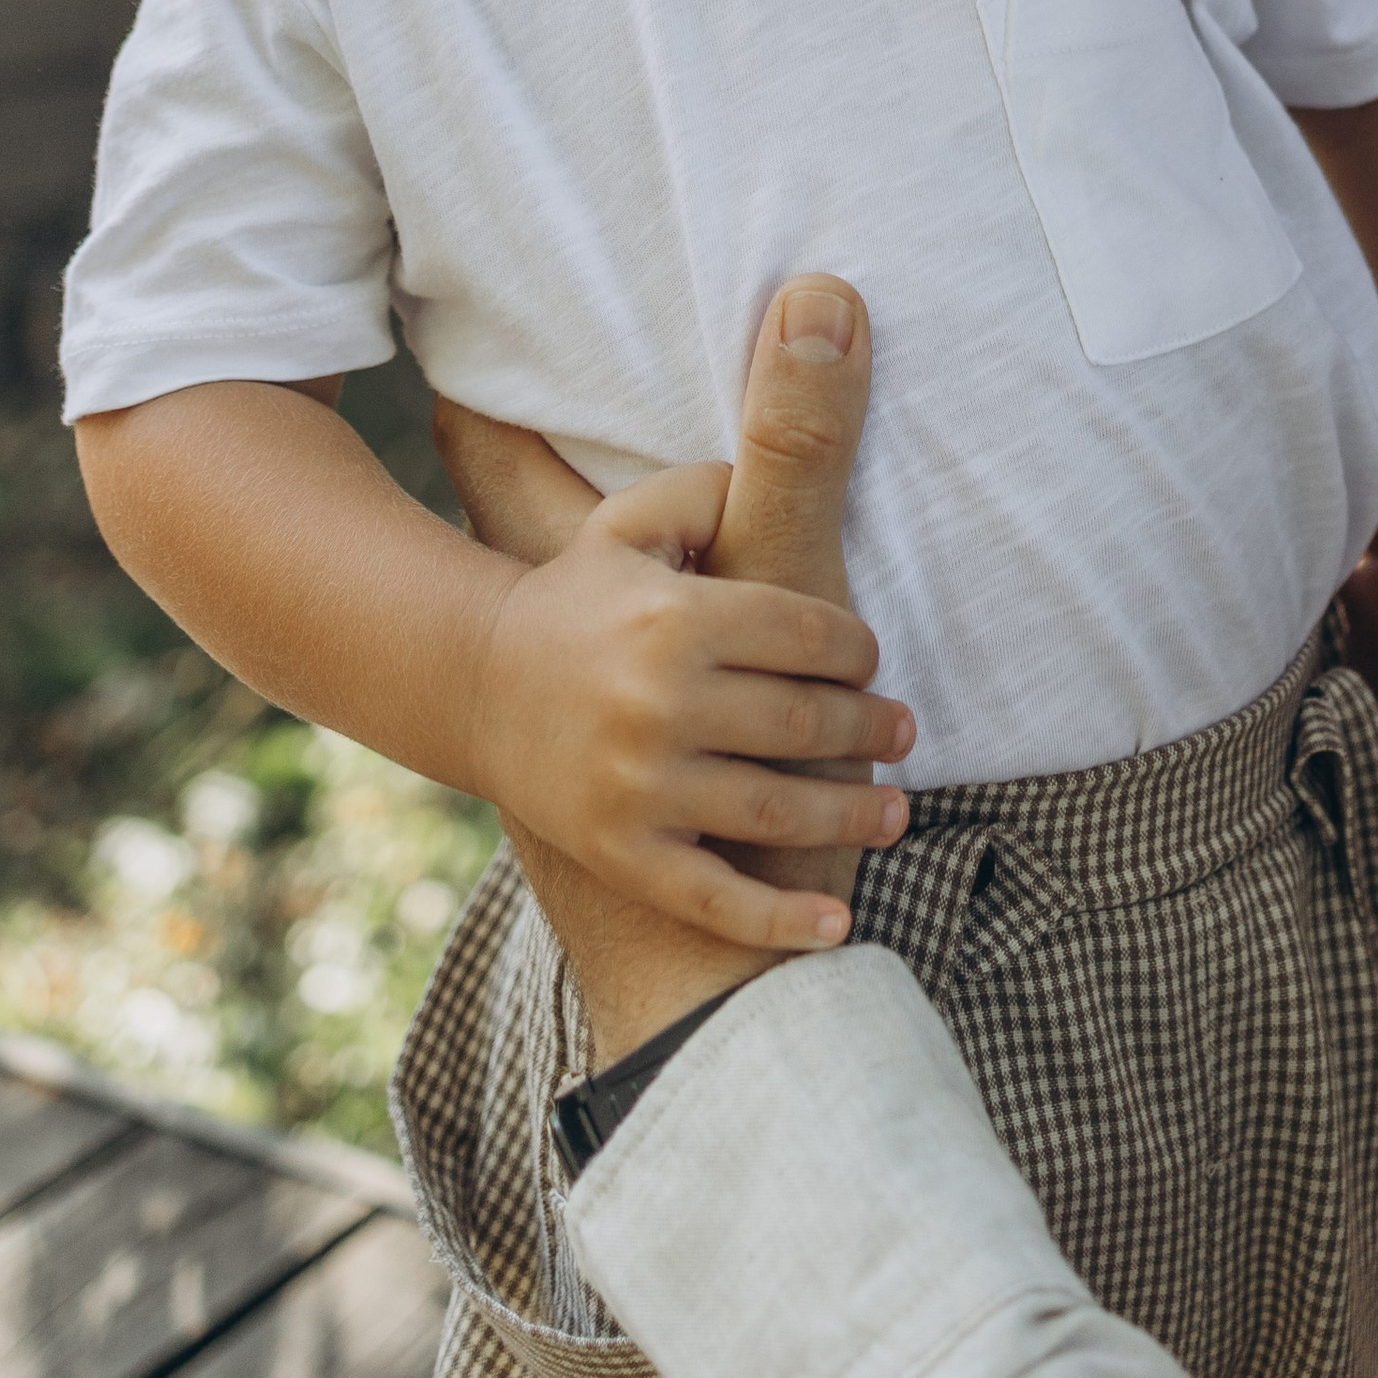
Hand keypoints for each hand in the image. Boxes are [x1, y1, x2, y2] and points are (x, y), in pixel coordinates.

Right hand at [446, 281, 913, 964]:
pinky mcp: (626, 855)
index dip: (854, 647)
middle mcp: (662, 702)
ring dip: (855, 812)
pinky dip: (783, 923)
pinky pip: (719, 897)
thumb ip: (705, 487)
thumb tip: (772, 452)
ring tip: (896, 808)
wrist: (473, 689)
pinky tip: (839, 926)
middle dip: (871, 727)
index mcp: (676, 616)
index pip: (806, 632)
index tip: (871, 659)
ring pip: (781, 807)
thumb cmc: (576, 599)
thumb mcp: (629, 523)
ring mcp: (642, 786)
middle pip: (806, 719)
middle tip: (905, 731)